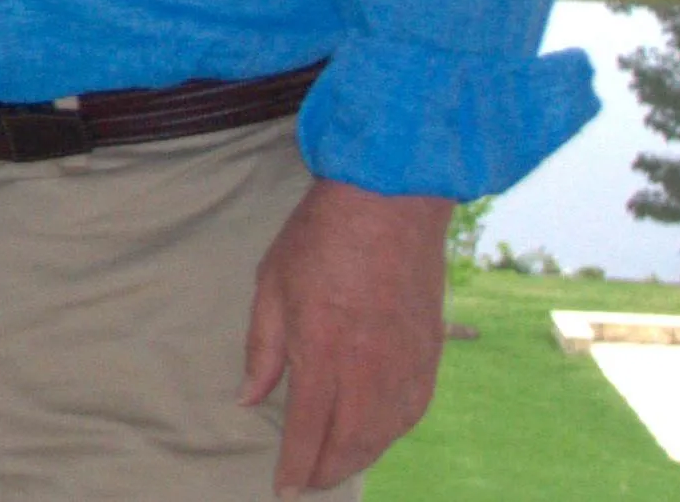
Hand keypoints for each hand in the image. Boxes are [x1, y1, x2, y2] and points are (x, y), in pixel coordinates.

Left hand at [240, 176, 455, 494]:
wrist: (388, 205)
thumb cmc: (320, 239)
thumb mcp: (270, 287)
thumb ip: (262, 350)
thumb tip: (249, 398)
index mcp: (321, 353)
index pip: (307, 430)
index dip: (294, 466)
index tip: (282, 488)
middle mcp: (367, 370)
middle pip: (350, 442)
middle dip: (327, 471)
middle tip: (308, 484)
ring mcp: (405, 365)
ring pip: (385, 433)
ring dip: (360, 457)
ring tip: (337, 467)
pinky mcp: (431, 354)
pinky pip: (412, 410)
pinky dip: (393, 432)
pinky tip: (378, 435)